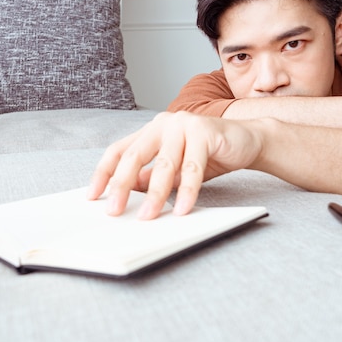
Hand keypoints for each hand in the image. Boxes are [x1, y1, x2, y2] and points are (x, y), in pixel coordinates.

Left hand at [87, 112, 263, 219]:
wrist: (248, 140)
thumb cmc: (209, 155)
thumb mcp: (174, 168)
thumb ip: (151, 176)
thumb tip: (125, 192)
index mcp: (151, 130)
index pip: (119, 150)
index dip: (104, 173)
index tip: (93, 197)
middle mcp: (164, 123)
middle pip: (134, 155)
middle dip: (121, 185)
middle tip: (113, 211)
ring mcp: (184, 125)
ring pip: (164, 164)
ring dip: (155, 194)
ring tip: (148, 217)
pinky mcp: (205, 133)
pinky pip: (192, 168)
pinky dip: (187, 191)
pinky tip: (181, 209)